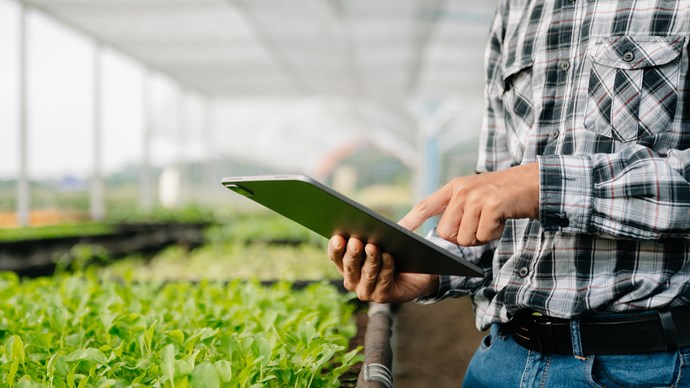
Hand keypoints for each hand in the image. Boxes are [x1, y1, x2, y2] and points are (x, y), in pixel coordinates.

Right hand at [328, 235, 438, 302]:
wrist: (415, 277)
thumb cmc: (395, 255)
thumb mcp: (386, 240)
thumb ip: (383, 231)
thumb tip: (390, 214)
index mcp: (346, 264)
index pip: (335, 256)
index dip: (335, 247)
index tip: (338, 237)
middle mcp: (352, 280)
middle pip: (349, 266)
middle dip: (352, 253)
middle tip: (355, 241)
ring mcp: (366, 290)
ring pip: (367, 274)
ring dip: (370, 260)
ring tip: (372, 247)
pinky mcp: (382, 296)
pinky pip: (383, 280)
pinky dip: (386, 267)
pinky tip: (388, 256)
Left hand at [399, 162, 539, 245]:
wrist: (535, 183)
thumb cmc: (504, 195)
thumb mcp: (476, 195)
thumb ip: (457, 209)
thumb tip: (442, 234)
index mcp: (454, 188)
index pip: (426, 205)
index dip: (411, 219)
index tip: (398, 230)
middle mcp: (462, 191)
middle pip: (446, 232)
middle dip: (462, 238)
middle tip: (479, 225)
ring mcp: (476, 197)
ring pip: (464, 238)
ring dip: (480, 236)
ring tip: (491, 220)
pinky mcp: (492, 205)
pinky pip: (483, 235)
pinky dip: (493, 234)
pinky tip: (501, 220)